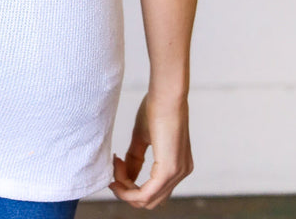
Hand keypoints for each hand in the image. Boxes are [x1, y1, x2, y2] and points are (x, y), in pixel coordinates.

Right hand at [109, 93, 193, 208]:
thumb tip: (126, 176)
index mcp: (178, 164)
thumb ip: (136, 158)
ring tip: (115, 165)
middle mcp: (181, 173)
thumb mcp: (143, 136)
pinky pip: (145, 194)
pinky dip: (128, 188)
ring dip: (125, 189)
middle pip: (150, 200)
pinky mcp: (168, 171)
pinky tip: (118, 168)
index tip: (117, 162)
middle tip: (114, 169)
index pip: (155, 190)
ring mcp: (177, 173)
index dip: (132, 183)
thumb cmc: (157, 107)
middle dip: (127, 190)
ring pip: (146, 200)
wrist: (166, 94)